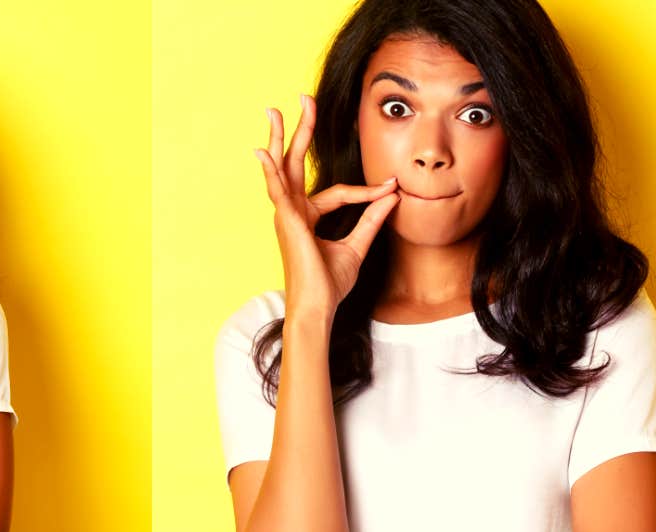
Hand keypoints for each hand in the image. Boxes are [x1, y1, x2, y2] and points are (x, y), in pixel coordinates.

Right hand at [254, 95, 399, 317]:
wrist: (318, 307)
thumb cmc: (330, 285)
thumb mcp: (357, 246)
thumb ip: (371, 220)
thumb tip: (392, 196)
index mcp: (306, 217)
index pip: (338, 192)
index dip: (367, 191)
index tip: (392, 188)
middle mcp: (293, 211)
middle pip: (294, 163)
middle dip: (299, 130)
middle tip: (304, 99)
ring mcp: (286, 214)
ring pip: (281, 167)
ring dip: (279, 137)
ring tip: (274, 110)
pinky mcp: (287, 221)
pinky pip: (278, 190)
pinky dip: (270, 170)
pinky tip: (263, 151)